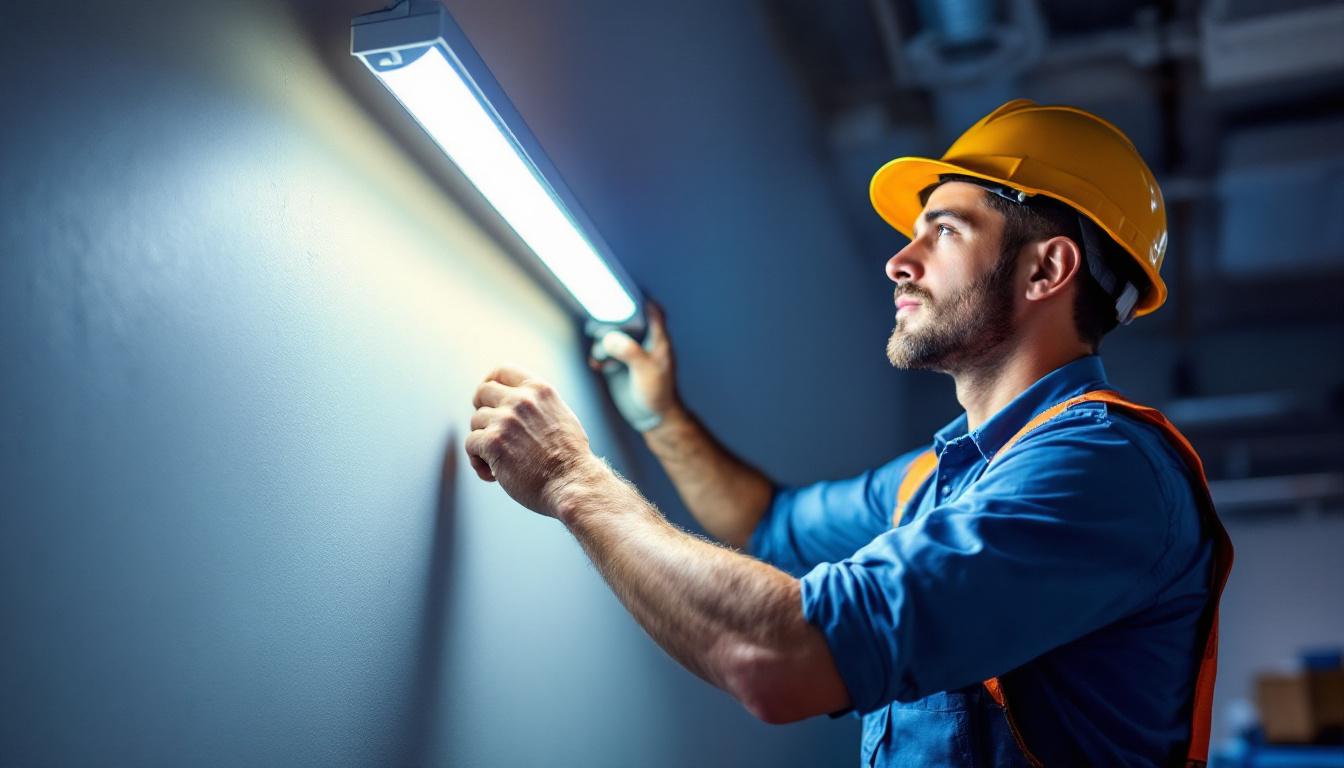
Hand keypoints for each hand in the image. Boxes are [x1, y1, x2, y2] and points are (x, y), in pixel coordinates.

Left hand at [465, 367, 602, 516]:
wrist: (572, 483)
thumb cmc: (570, 459)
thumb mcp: (561, 416)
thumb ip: (539, 405)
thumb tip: (516, 403)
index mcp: (539, 390)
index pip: (502, 371)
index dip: (489, 382)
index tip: (486, 398)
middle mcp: (521, 400)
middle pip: (482, 392)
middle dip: (481, 411)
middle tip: (489, 431)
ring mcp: (505, 420)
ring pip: (475, 422)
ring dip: (483, 442)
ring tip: (499, 462)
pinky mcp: (493, 442)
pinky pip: (471, 445)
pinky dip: (477, 461)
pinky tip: (493, 474)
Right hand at [588, 299, 681, 421]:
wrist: (651, 418)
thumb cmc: (658, 394)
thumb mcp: (647, 371)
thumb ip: (630, 352)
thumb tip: (609, 337)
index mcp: (657, 338)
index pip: (652, 309)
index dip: (640, 298)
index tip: (622, 293)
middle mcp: (642, 342)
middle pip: (624, 319)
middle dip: (611, 323)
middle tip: (600, 328)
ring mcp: (629, 353)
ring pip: (611, 336)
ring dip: (601, 343)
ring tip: (602, 356)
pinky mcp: (617, 364)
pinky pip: (603, 352)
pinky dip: (597, 356)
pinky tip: (597, 365)